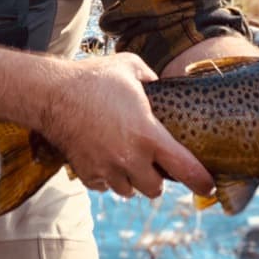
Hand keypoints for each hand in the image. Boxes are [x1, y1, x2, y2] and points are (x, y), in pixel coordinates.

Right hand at [42, 53, 214, 200]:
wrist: (51, 94)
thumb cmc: (92, 78)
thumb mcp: (129, 67)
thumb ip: (151, 77)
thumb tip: (159, 83)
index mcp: (148, 136)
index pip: (184, 169)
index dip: (200, 180)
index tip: (207, 184)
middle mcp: (130, 159)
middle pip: (155, 189)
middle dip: (157, 179)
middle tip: (153, 163)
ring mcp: (106, 169)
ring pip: (129, 191)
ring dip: (132, 180)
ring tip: (127, 160)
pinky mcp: (87, 173)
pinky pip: (104, 186)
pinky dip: (108, 178)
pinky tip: (105, 158)